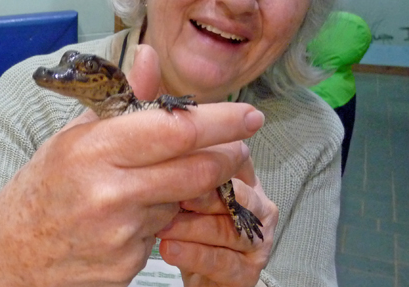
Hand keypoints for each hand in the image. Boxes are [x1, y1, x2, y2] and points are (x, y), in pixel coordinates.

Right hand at [0, 45, 264, 286]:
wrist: (7, 258)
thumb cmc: (40, 189)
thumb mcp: (72, 137)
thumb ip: (121, 98)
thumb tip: (150, 54)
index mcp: (92, 150)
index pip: (174, 130)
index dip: (220, 121)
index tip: (248, 114)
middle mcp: (109, 192)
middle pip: (195, 169)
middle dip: (228, 155)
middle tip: (239, 145)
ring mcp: (120, 235)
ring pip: (182, 202)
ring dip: (185, 189)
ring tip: (153, 182)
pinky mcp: (127, 267)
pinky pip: (164, 233)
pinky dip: (162, 218)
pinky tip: (133, 216)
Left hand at [156, 153, 278, 286]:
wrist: (200, 270)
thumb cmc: (194, 223)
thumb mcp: (190, 194)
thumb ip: (188, 170)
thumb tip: (169, 151)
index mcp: (248, 181)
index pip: (236, 163)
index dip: (208, 162)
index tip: (178, 162)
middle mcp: (260, 208)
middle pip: (236, 197)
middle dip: (201, 196)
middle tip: (171, 196)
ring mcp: (258, 241)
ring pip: (228, 231)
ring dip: (192, 228)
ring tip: (163, 227)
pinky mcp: (249, 272)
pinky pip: (223, 262)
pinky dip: (194, 256)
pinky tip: (170, 250)